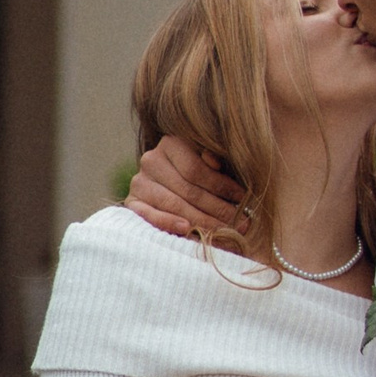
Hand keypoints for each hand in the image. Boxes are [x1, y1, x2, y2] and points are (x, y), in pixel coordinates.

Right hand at [127, 134, 246, 238]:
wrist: (169, 192)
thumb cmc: (201, 181)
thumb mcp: (212, 167)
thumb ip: (217, 163)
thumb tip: (214, 162)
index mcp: (171, 144)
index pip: (197, 169)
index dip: (222, 186)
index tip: (243, 199)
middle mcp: (151, 160)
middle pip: (188, 189)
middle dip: (218, 209)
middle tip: (242, 224)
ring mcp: (139, 183)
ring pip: (174, 204)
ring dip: (202, 221)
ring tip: (225, 232)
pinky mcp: (132, 204)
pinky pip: (150, 215)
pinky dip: (169, 222)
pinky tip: (187, 229)